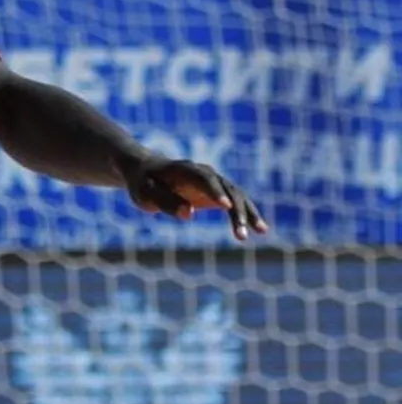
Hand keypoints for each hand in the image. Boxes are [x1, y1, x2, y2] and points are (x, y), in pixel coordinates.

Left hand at [120, 154, 268, 240]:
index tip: (226, 207)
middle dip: (236, 210)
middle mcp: (204, 172)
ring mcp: (213, 181)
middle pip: (226, 188)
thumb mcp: (145, 194)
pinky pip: (235, 203)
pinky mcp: (216, 192)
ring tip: (260, 232)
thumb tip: (189, 213)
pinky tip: (259, 230)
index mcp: (185, 170)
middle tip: (240, 233)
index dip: (215, 191)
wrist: (146, 172)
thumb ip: (165, 202)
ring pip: (237, 196)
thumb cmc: (143, 183)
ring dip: (247, 213)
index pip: (204, 178)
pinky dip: (246, 215)